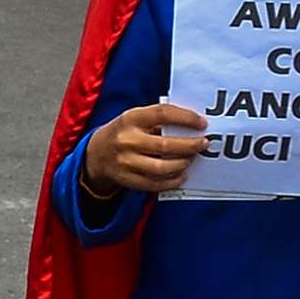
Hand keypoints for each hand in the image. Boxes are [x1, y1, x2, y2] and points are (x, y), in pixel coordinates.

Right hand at [83, 100, 205, 198]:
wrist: (96, 153)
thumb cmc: (125, 132)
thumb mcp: (136, 118)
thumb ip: (159, 120)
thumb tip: (192, 127)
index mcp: (130, 118)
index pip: (162, 114)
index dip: (186, 118)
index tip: (203, 123)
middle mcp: (127, 140)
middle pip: (166, 145)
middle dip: (190, 145)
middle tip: (203, 144)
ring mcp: (125, 162)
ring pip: (162, 168)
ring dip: (182, 164)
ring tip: (191, 159)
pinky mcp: (127, 179)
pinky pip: (155, 184)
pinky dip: (173, 181)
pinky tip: (182, 175)